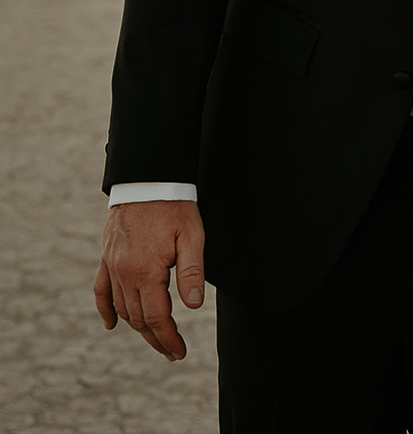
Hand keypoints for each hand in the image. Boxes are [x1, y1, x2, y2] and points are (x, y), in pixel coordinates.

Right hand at [93, 200, 205, 361]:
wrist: (147, 178)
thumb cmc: (174, 205)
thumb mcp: (192, 235)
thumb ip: (192, 271)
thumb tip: (194, 306)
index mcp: (146, 271)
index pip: (157, 318)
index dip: (169, 339)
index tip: (179, 352)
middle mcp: (124, 273)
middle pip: (138, 318)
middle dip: (156, 338)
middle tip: (171, 352)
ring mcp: (112, 265)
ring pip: (121, 307)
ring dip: (136, 326)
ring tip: (155, 337)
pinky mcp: (106, 256)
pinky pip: (101, 290)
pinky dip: (105, 309)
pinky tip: (110, 324)